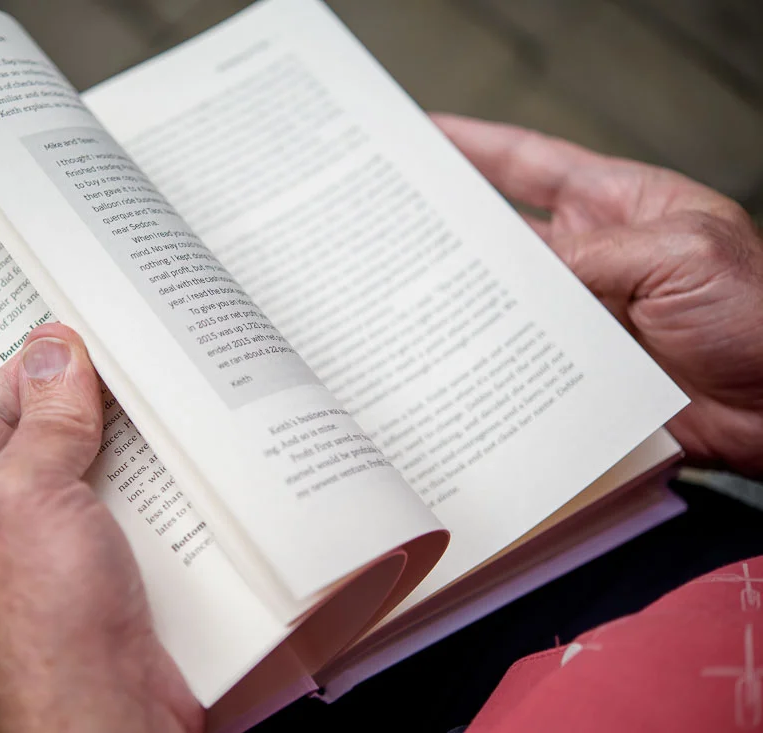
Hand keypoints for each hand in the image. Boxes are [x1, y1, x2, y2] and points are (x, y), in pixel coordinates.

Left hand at [0, 324, 202, 732]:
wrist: (106, 722)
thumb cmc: (37, 639)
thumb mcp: (24, 495)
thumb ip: (41, 419)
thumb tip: (52, 357)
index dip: (25, 378)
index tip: (69, 343)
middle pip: (34, 453)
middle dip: (79, 416)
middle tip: (119, 371)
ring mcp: (42, 575)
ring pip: (84, 488)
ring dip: (121, 457)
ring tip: (153, 414)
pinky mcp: (97, 595)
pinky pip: (121, 527)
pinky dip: (148, 499)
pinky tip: (173, 474)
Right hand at [435, 114, 762, 476]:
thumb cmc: (761, 315)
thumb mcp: (682, 254)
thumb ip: (593, 255)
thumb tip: (516, 270)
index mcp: (618, 206)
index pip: (531, 164)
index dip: (474, 146)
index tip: (422, 134)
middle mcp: (591, 257)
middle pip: (502, 233)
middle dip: (448, 224)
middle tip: (389, 219)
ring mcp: (582, 315)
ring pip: (502, 299)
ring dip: (459, 298)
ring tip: (400, 292)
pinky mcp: (577, 370)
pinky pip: (519, 358)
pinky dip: (485, 359)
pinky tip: (450, 358)